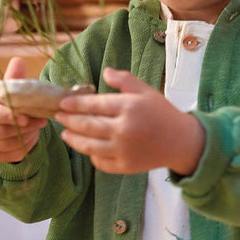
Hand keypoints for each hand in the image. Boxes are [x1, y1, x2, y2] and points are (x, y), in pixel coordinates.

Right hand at [0, 57, 47, 161]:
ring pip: (8, 144)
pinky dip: (25, 146)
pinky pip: (12, 154)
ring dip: (26, 135)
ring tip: (38, 125)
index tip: (24, 117)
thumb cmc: (3, 103)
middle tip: (40, 121)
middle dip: (23, 126)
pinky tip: (31, 136)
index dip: (8, 116)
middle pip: (2, 131)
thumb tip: (18, 60)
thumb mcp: (7, 91)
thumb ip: (13, 78)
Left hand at [55, 67, 204, 174]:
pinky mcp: (125, 166)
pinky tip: (86, 148)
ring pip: (89, 146)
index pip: (94, 105)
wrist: (181, 142)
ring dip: (73, 139)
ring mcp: (123, 150)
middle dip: (69, 121)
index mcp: (129, 107)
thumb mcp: (146, 91)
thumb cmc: (162, 113)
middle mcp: (124, 130)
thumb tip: (104, 73)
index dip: (75, 104)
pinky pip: (100, 162)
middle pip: (87, 125)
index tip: (62, 103)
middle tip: (57, 116)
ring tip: (64, 133)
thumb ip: (124, 80)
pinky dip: (91, 155)